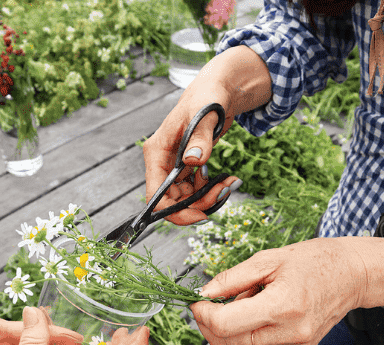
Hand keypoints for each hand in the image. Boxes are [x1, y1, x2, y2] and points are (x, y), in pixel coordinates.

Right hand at [143, 79, 239, 225]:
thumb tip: (193, 161)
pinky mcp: (187, 167)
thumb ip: (200, 138)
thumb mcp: (205, 114)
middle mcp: (162, 162)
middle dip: (198, 203)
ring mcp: (175, 166)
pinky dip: (212, 189)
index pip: (156, 194)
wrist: (219, 90)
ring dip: (208, 197)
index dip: (174, 211)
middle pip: (173, 200)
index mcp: (157, 151)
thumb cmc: (208, 96)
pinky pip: (196, 189)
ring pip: (186, 198)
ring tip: (228, 183)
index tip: (200, 215)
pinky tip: (227, 178)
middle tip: (222, 192)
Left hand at [190, 238, 367, 344]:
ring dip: (232, 326)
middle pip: (226, 344)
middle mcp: (289, 334)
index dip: (202, 314)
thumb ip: (231, 279)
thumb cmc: (316, 262)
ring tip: (251, 299)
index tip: (197, 301)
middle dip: (209, 324)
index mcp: (282, 307)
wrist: (352, 276)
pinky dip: (250, 331)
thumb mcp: (268, 259)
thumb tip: (204, 293)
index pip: (223, 326)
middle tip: (211, 302)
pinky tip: (265, 310)